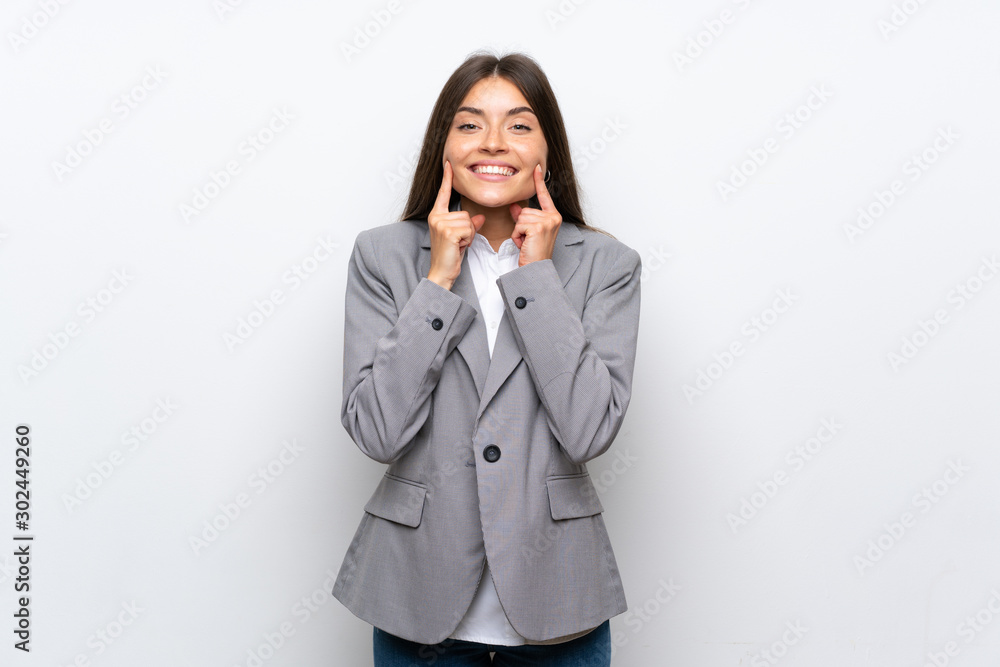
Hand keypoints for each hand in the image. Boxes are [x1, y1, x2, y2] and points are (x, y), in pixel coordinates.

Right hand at [426, 160, 484, 289]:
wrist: (442, 272)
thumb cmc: (450, 255)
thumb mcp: (462, 237)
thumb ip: (469, 225)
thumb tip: (480, 217)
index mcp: (437, 215)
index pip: (443, 193)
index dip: (447, 178)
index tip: (448, 164)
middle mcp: (436, 217)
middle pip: (466, 213)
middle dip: (468, 229)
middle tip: (459, 242)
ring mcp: (440, 223)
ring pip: (469, 221)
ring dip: (469, 235)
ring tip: (458, 245)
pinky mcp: (447, 231)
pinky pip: (469, 229)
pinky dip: (468, 240)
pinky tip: (459, 247)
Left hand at [508, 165, 561, 266]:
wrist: (536, 269)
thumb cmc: (534, 253)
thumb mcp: (528, 232)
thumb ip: (522, 218)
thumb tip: (514, 206)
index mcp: (553, 217)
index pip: (544, 196)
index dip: (539, 181)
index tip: (536, 167)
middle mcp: (553, 217)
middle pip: (525, 210)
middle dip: (521, 226)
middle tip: (528, 240)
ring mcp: (547, 221)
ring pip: (520, 217)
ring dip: (518, 232)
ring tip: (527, 243)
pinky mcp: (538, 227)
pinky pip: (518, 225)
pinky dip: (517, 236)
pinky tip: (525, 244)